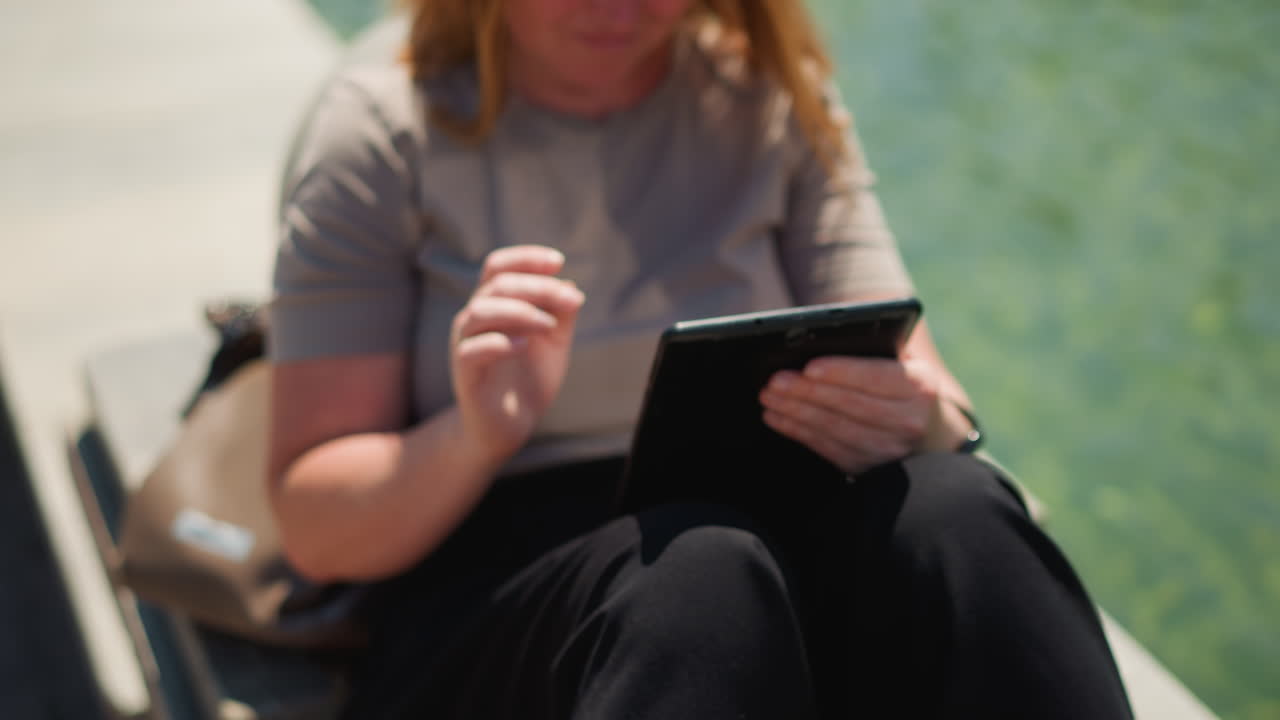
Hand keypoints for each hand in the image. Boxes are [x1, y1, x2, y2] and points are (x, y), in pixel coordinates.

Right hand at [450, 245, 583, 463]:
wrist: (509, 426)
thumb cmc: (528, 379)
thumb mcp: (554, 343)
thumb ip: (561, 315)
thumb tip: (570, 286)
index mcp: (494, 306)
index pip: (498, 267)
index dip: (525, 258)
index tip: (557, 261)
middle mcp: (474, 320)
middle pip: (496, 286)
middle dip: (536, 287)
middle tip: (569, 299)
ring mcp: (465, 345)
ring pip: (479, 312)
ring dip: (520, 312)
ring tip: (549, 325)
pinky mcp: (465, 374)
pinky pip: (472, 351)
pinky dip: (500, 344)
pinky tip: (525, 346)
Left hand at [758, 355, 943, 474]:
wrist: (928, 429)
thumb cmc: (902, 383)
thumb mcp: (902, 360)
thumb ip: (874, 347)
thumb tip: (823, 339)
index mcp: (919, 387)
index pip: (877, 378)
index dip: (842, 372)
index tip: (810, 367)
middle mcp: (908, 422)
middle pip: (850, 406)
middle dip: (808, 392)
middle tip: (775, 380)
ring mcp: (887, 449)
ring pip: (834, 429)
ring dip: (796, 412)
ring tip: (770, 396)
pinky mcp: (866, 467)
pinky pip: (826, 448)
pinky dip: (798, 432)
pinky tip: (777, 417)